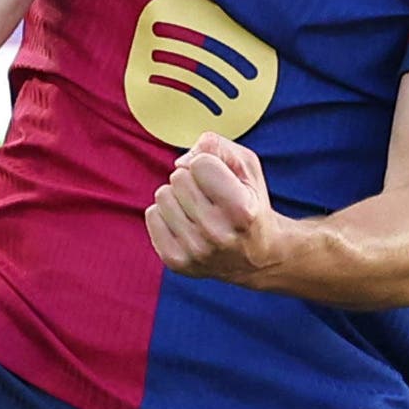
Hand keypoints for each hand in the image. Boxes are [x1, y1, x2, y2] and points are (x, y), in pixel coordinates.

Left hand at [145, 133, 279, 282]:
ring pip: (162, 196)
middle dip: (192, 180)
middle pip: (178, 177)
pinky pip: (152, 216)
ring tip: (200, 211)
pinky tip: (188, 225)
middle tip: (211, 197)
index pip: (200, 163)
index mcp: (242, 210)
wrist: (257, 256)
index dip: (210, 164)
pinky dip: (166, 214)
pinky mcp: (176, 261)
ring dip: (178, 197)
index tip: (223, 180)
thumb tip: (182, 161)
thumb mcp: (248, 169)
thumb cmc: (250, 203)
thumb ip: (218, 147)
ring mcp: (195, 251)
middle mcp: (218, 234)